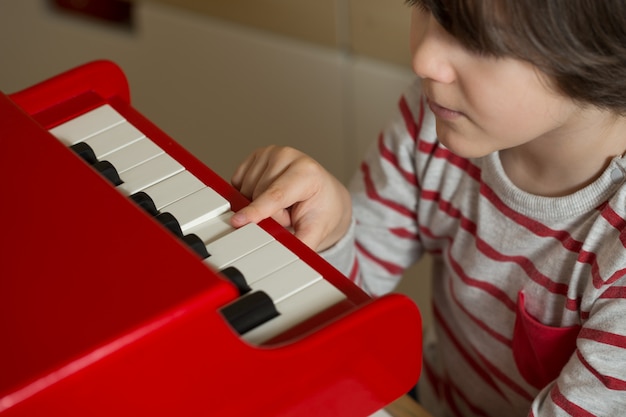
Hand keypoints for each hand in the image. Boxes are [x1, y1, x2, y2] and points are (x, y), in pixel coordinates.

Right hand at [230, 146, 351, 251]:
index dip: (256, 211)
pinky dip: (249, 194)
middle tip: (288, 213)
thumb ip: (299, 245)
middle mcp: (287, 156)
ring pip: (245, 190)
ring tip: (280, 203)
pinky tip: (267, 193)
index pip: (275, 195)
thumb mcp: (316, 231)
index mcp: (306, 172)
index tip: (238, 221)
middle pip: (257, 196)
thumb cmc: (322, 209)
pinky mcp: (257, 155)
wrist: (325, 195)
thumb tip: (285, 259)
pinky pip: (239, 182)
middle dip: (268, 214)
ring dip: (258, 204)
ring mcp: (270, 152)